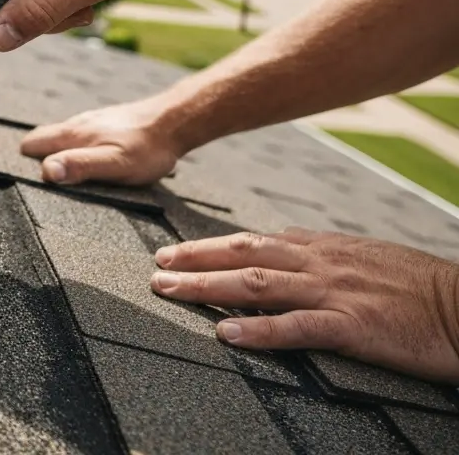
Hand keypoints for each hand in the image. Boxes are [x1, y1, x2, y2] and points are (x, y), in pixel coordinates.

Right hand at [20, 97, 184, 184]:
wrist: (176, 122)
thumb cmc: (147, 148)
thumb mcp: (114, 164)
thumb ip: (79, 166)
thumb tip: (46, 171)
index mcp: (72, 134)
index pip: (30, 144)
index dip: (26, 163)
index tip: (33, 181)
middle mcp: (78, 124)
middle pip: (44, 139)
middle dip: (40, 157)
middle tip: (54, 180)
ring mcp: (92, 121)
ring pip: (64, 137)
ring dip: (62, 152)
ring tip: (73, 174)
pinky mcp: (107, 123)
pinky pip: (83, 136)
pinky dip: (81, 148)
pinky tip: (97, 159)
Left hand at [150, 229, 458, 382]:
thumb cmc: (420, 286)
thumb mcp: (365, 256)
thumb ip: (321, 252)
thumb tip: (281, 241)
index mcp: (324, 248)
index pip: (255, 241)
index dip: (209, 246)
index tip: (174, 253)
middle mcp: (321, 263)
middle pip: (244, 254)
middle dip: (194, 260)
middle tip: (155, 268)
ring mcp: (335, 292)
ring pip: (257, 283)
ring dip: (207, 287)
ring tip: (169, 292)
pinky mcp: (353, 325)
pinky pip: (296, 327)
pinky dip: (257, 329)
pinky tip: (225, 333)